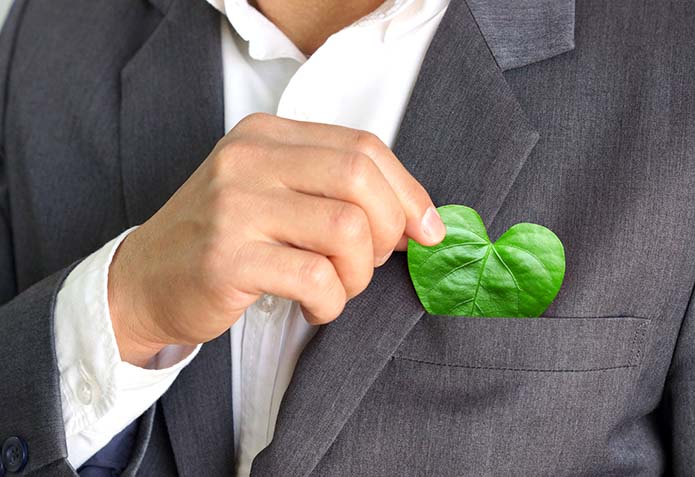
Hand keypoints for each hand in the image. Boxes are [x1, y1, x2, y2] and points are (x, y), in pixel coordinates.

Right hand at [107, 113, 445, 365]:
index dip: (408, 191)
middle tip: (372, 262)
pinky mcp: (228, 257)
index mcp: (268, 136)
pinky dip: (331, 302)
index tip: (426, 230)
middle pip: (361, 179)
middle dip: (389, 230)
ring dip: (359, 274)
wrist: (143, 282)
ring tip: (337, 288)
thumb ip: (336, 193)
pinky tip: (314, 307)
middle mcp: (250, 160)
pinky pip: (315, 278)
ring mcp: (235, 206)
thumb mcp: (274, 194)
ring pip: (346, 230)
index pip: (364, 147)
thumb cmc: (223, 240)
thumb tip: (419, 220)